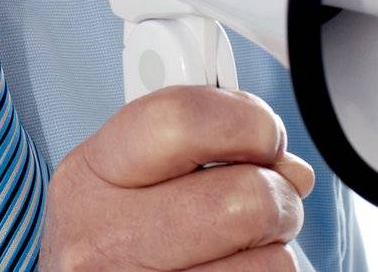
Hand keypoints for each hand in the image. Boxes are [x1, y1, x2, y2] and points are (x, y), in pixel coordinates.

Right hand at [40, 85, 316, 270]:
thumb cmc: (109, 242)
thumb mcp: (124, 180)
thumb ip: (194, 149)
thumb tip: (288, 167)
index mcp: (89, 175)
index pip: (180, 121)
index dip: (244, 120)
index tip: (263, 132)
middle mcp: (104, 238)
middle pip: (243, 197)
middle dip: (276, 195)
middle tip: (266, 201)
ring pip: (271, 259)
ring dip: (272, 250)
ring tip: (237, 247)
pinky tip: (226, 270)